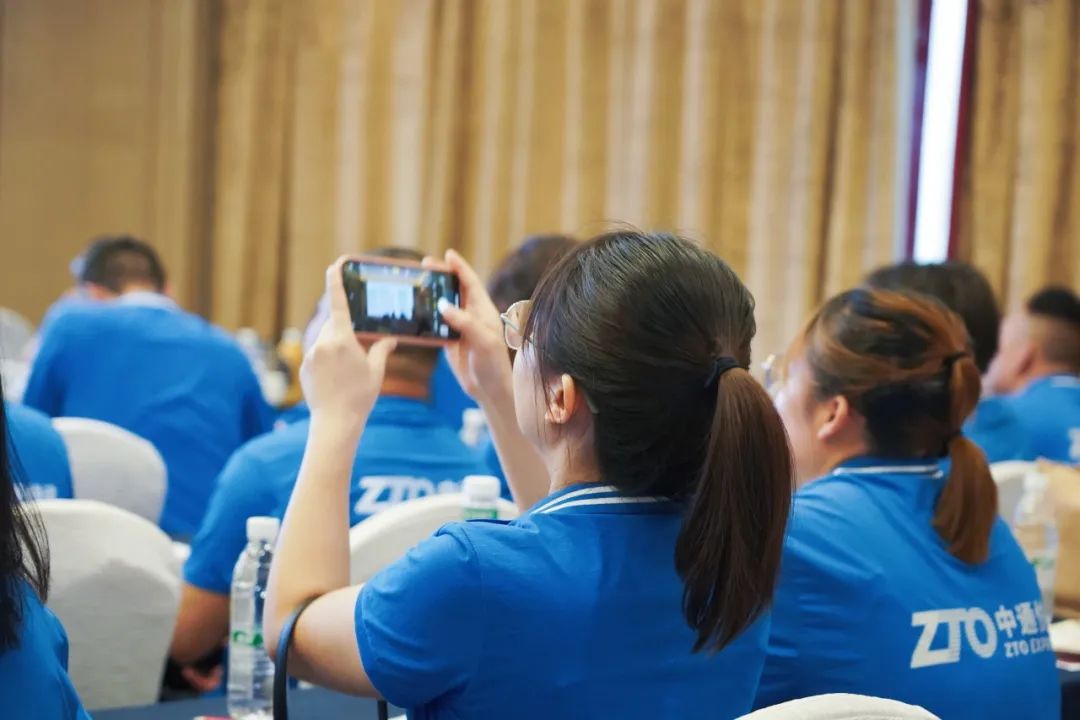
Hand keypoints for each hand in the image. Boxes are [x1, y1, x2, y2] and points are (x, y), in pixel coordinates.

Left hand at [300, 257, 396, 428]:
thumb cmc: (360, 397)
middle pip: (335, 325)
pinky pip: (318, 354)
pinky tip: (336, 380)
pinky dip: (328, 360)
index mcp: (342, 339)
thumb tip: (389, 339)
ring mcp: (311, 354)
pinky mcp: (305, 366)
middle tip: (357, 353)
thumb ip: (381, 350)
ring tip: (347, 373)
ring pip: (326, 340)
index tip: (335, 264)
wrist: (335, 423)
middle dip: (346, 332)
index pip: (338, 302)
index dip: (336, 280)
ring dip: (337, 347)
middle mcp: (323, 342)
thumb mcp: (376, 371)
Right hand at [429, 250, 512, 404]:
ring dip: (431, 294)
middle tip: (424, 264)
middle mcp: (471, 315)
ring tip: (415, 282)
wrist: (489, 390)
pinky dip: (425, 316)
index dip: (460, 267)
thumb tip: (443, 306)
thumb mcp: (483, 341)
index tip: (448, 254)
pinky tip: (413, 310)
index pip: (470, 283)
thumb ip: (465, 322)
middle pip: (454, 289)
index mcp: (483, 310)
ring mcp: (459, 327)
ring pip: (443, 304)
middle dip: (441, 275)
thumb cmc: (493, 364)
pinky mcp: (449, 341)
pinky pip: (435, 324)